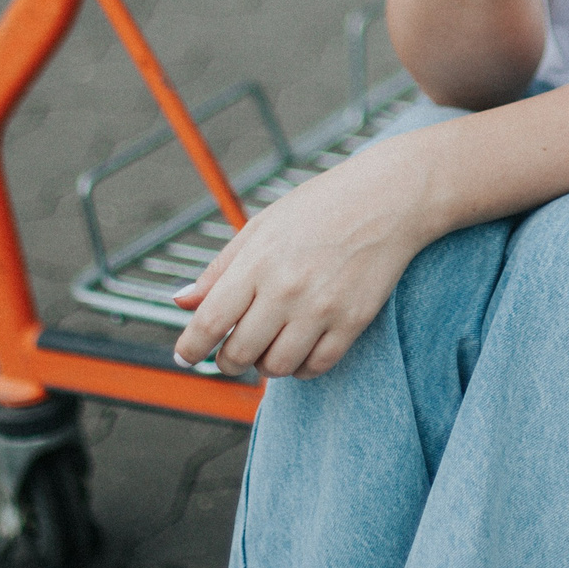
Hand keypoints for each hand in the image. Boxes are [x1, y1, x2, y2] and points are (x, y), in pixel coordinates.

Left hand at [170, 145, 434, 378]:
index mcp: (258, 261)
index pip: (210, 321)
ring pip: (276, 367)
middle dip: (226, 361)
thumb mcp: (261, 227)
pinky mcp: (353, 321)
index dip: (191, 347)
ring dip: (264, 366)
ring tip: (267, 348)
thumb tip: (181, 302)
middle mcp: (287, 288)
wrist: (387, 199)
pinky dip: (300, 368)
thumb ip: (220, 269)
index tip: (185, 355)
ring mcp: (322, 308)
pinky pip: (316, 367)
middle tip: (229, 354)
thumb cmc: (320, 208)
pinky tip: (298, 350)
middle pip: (240, 352)